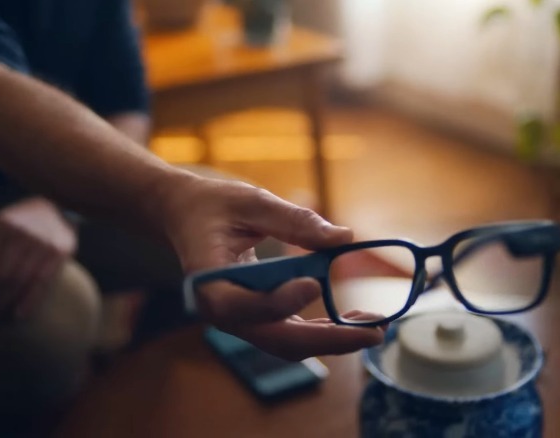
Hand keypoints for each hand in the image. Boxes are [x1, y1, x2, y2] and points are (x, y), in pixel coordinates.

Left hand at [0, 197, 76, 321]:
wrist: (60, 206)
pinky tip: (19, 314)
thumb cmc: (22, 219)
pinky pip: (42, 281)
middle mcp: (21, 234)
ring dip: (2, 302)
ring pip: (18, 280)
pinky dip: (30, 300)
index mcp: (2, 225)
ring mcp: (41, 243)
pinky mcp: (59, 253)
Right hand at [155, 173, 384, 360]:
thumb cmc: (212, 205)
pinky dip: (322, 330)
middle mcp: (221, 310)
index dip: (277, 301)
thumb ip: (294, 219)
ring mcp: (239, 319)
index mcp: (207, 280)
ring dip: (331, 339)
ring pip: (287, 344)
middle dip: (328, 339)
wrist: (185, 216)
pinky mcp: (255, 317)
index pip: (240, 304)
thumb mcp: (250, 201)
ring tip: (373, 327)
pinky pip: (290, 333)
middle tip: (374, 331)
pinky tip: (353, 320)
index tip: (314, 283)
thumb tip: (343, 237)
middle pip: (275, 339)